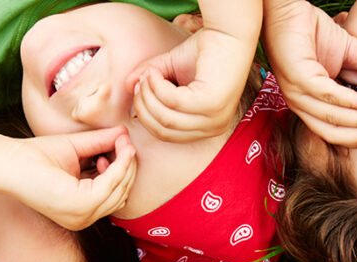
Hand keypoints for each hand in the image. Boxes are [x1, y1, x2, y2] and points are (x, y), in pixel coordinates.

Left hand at [8, 128, 136, 229]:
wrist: (8, 161)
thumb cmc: (34, 156)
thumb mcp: (77, 149)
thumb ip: (100, 143)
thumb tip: (125, 134)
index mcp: (80, 211)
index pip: (114, 194)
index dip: (123, 169)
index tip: (123, 145)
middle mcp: (82, 219)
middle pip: (121, 194)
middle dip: (128, 166)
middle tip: (126, 142)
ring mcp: (81, 216)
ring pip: (120, 190)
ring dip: (125, 164)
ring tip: (121, 143)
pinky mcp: (79, 206)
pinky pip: (111, 185)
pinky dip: (119, 166)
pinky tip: (117, 149)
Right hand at [129, 24, 253, 141]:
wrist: (228, 33)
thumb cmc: (204, 51)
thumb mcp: (169, 70)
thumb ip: (149, 80)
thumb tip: (128, 86)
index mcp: (207, 127)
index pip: (166, 134)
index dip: (146, 114)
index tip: (139, 89)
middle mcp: (214, 127)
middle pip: (163, 130)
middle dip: (144, 106)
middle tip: (140, 81)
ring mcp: (215, 118)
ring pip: (166, 118)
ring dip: (149, 94)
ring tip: (149, 73)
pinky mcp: (212, 104)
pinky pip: (173, 102)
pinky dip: (158, 86)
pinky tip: (156, 71)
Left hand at [263, 0, 356, 146]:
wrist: (289, 9)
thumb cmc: (311, 31)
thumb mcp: (347, 50)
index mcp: (310, 104)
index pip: (336, 131)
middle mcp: (301, 104)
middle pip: (333, 133)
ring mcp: (296, 92)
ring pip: (331, 118)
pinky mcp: (297, 77)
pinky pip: (327, 96)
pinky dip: (351, 102)